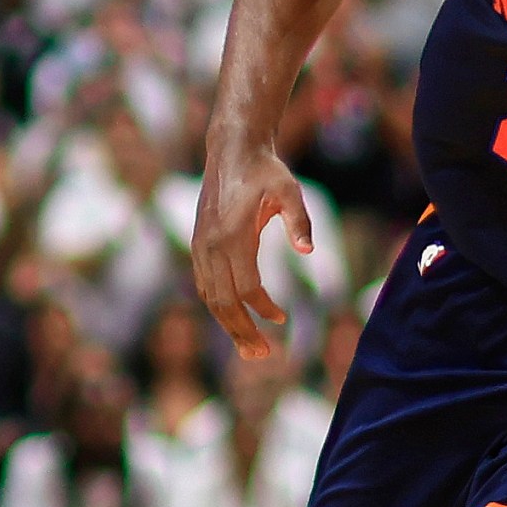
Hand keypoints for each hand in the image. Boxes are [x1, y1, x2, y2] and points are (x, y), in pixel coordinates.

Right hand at [189, 139, 314, 359]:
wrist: (231, 151)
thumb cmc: (266, 172)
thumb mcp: (290, 191)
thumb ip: (299, 221)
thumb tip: (308, 250)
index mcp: (233, 236)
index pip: (247, 288)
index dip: (264, 309)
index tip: (283, 319)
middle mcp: (211, 245)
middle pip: (224, 302)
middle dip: (242, 331)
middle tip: (262, 355)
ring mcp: (200, 246)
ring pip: (210, 298)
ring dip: (229, 326)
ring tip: (249, 348)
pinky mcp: (197, 245)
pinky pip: (205, 286)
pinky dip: (219, 307)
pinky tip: (235, 320)